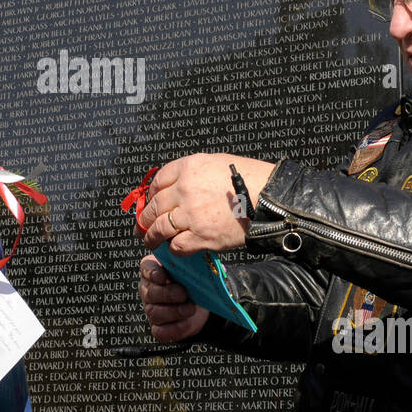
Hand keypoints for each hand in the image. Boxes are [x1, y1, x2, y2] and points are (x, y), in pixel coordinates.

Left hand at [136, 153, 274, 255]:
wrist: (269, 198)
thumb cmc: (249, 179)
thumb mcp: (217, 163)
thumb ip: (193, 173)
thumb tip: (178, 186)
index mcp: (189, 167)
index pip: (158, 180)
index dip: (151, 194)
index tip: (149, 201)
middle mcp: (186, 189)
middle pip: (154, 205)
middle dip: (145, 217)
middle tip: (142, 225)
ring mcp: (192, 214)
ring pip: (159, 228)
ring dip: (151, 236)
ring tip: (149, 241)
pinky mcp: (202, 236)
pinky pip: (177, 245)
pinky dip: (172, 248)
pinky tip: (174, 247)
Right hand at [139, 255, 208, 341]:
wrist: (201, 302)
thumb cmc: (192, 281)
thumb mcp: (191, 268)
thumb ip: (189, 263)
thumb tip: (198, 259)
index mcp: (153, 271)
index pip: (147, 269)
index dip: (153, 273)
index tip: (164, 276)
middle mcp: (149, 290)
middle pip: (149, 293)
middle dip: (167, 294)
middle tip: (183, 294)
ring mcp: (152, 309)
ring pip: (154, 313)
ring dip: (174, 311)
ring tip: (189, 308)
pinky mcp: (159, 327)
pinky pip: (160, 331)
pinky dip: (175, 328)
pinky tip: (186, 322)